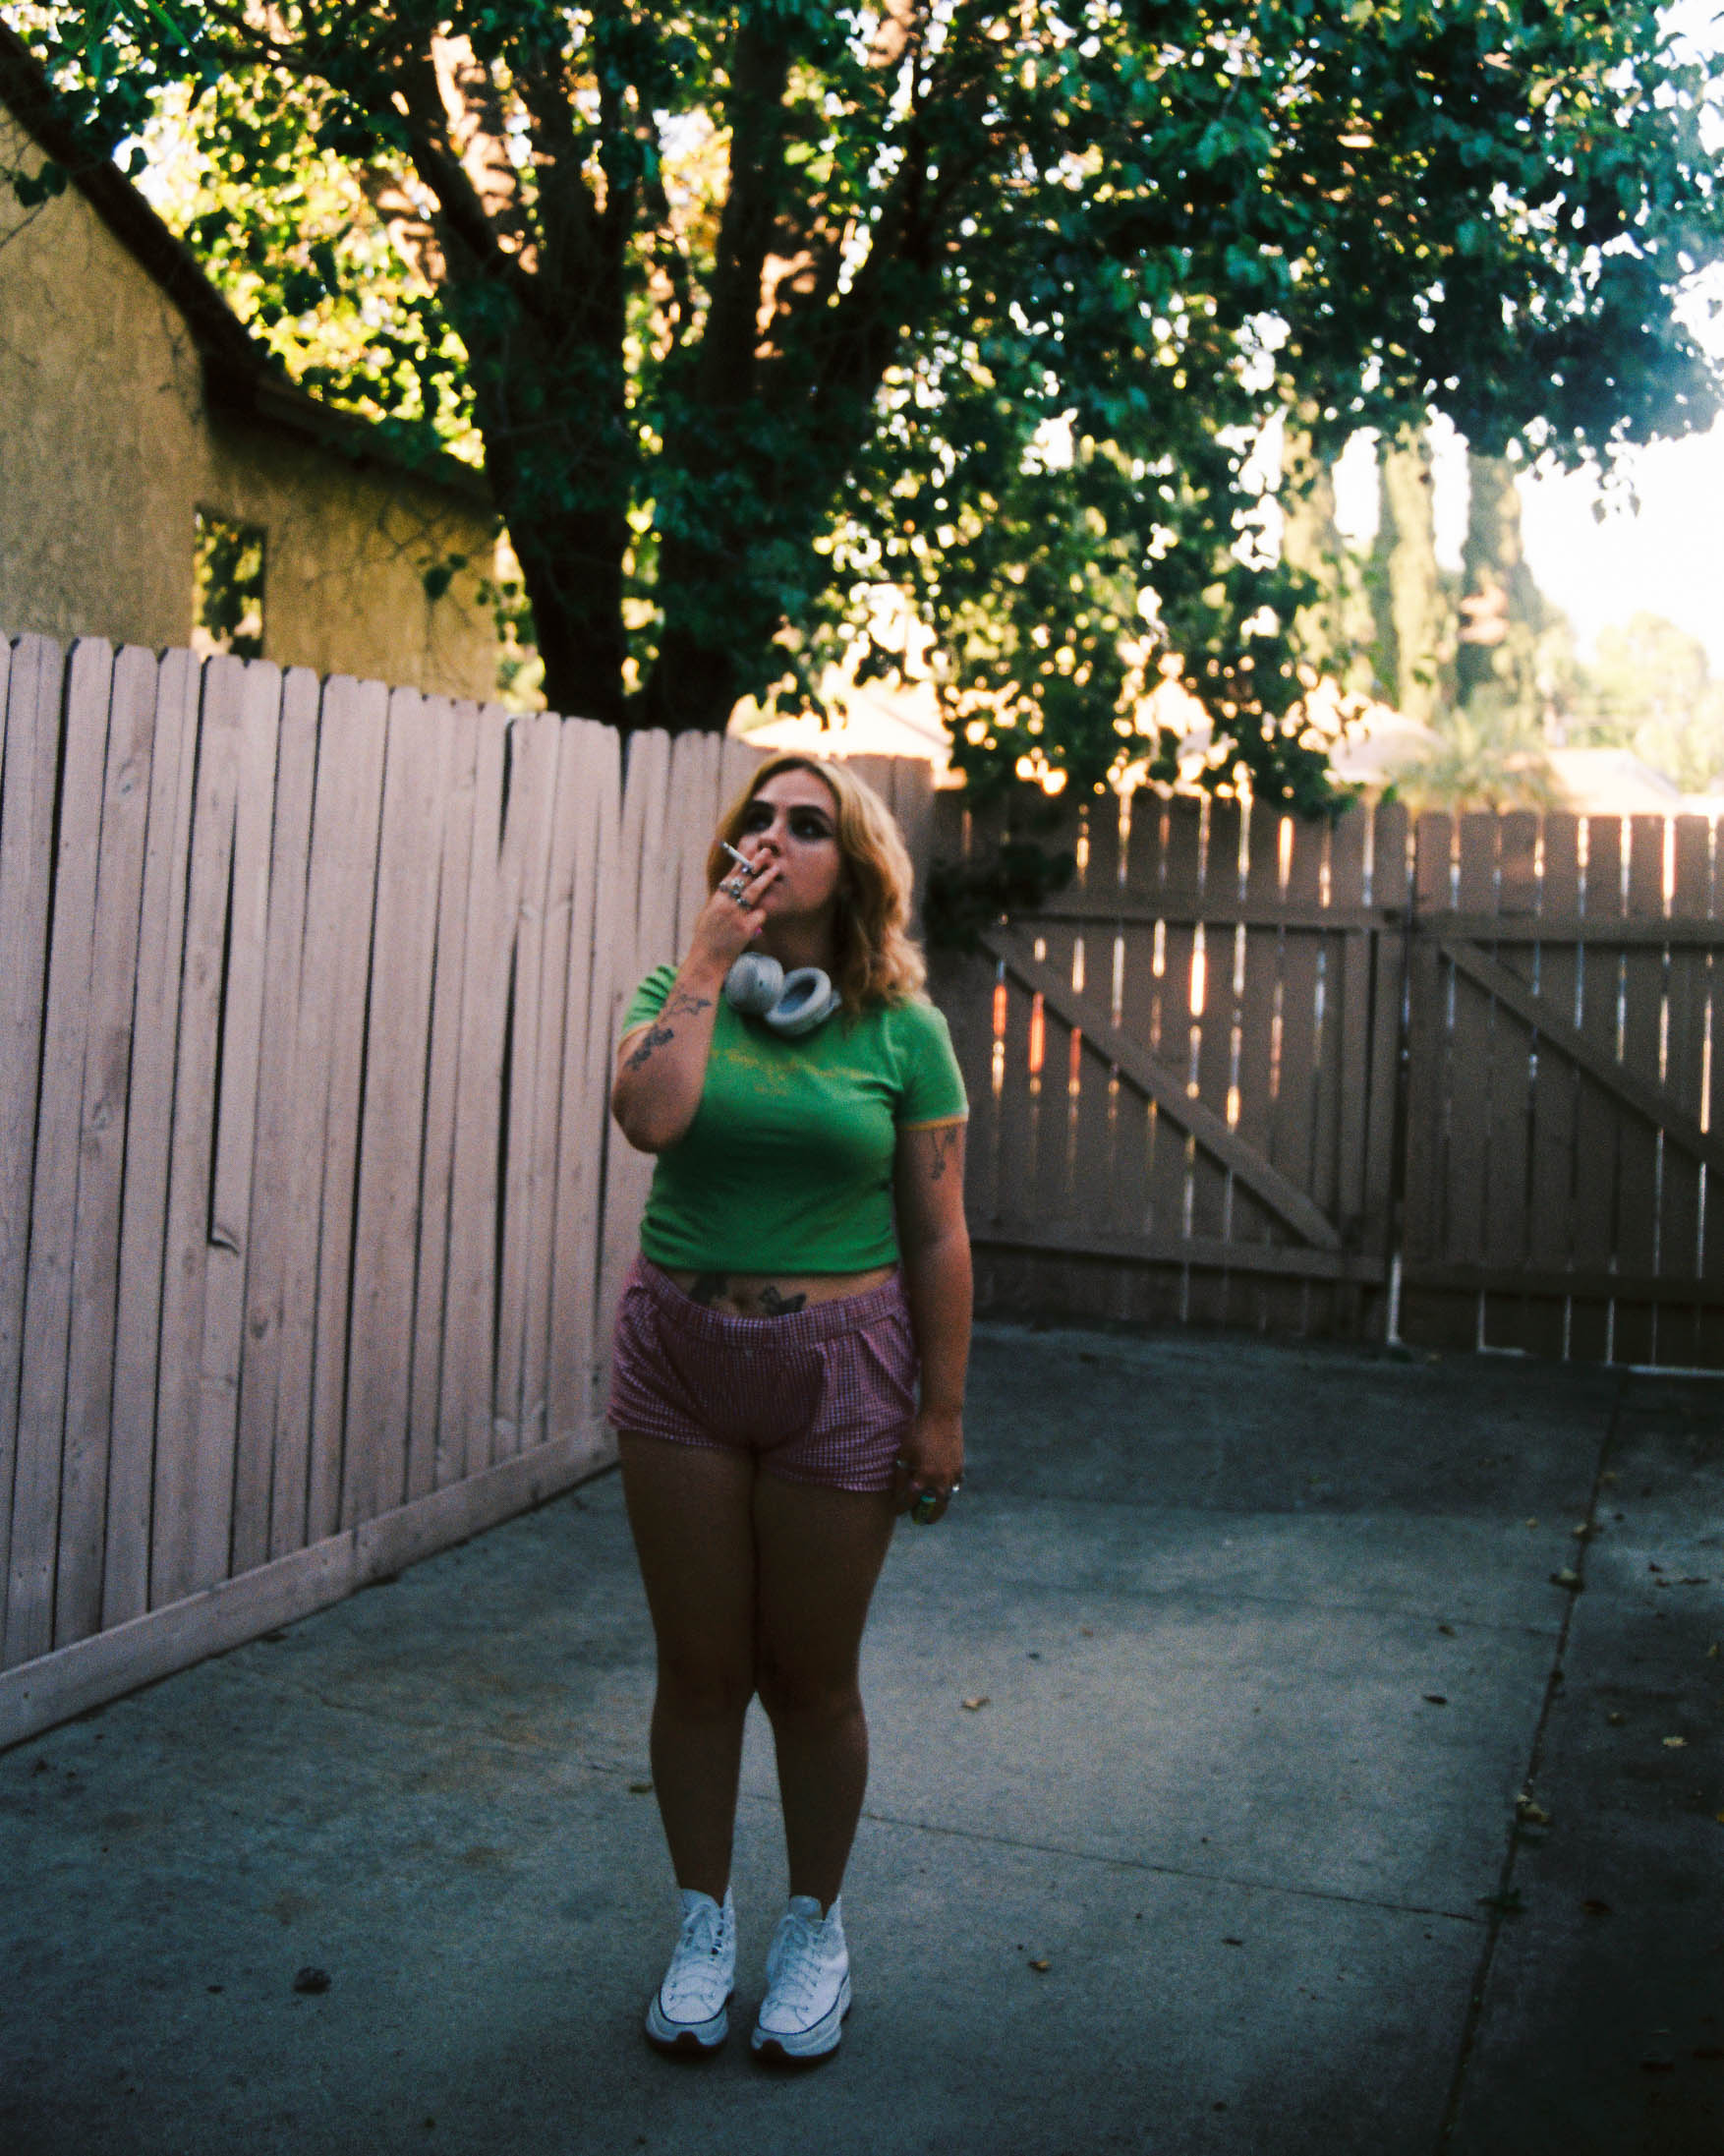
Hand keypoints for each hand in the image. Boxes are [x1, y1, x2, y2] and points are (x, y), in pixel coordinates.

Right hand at [687, 851, 781, 977]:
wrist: (705, 962)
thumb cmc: (706, 942)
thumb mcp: (709, 917)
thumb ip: (721, 904)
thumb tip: (734, 892)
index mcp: (716, 900)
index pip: (730, 876)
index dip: (741, 862)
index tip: (750, 850)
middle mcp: (725, 904)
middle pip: (743, 878)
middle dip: (756, 863)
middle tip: (766, 852)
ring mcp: (735, 915)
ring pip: (754, 891)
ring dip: (766, 878)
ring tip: (776, 869)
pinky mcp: (745, 928)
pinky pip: (759, 915)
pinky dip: (759, 918)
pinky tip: (754, 926)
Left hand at [892, 1405, 963, 1523]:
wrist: (942, 1416)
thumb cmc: (919, 1432)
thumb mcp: (904, 1452)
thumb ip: (901, 1475)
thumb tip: (898, 1493)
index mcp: (924, 1476)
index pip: (909, 1502)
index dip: (900, 1508)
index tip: (895, 1510)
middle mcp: (940, 1480)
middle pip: (933, 1509)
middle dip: (925, 1516)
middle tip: (918, 1518)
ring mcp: (953, 1476)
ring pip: (946, 1499)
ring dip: (937, 1505)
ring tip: (928, 1505)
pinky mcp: (960, 1469)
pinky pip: (953, 1487)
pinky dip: (946, 1491)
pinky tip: (938, 1488)